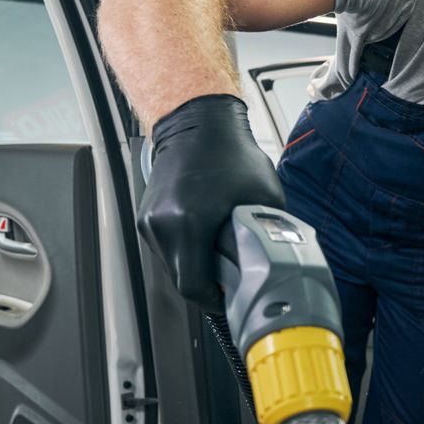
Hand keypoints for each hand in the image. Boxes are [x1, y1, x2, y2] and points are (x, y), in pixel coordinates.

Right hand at [136, 94, 284, 308]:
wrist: (196, 122)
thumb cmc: (229, 151)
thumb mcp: (264, 196)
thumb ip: (268, 233)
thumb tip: (278, 261)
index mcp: (189, 222)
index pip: (193, 287)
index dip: (214, 301)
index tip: (229, 300)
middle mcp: (163, 224)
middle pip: (181, 281)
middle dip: (207, 285)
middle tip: (229, 278)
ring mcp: (150, 221)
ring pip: (171, 267)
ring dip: (195, 268)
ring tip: (217, 253)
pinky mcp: (146, 217)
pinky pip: (165, 250)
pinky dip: (184, 251)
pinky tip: (202, 237)